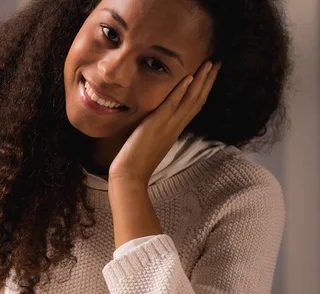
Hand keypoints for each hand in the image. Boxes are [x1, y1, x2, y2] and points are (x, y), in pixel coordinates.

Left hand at [108, 60, 220, 184]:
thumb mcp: (152, 142)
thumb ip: (159, 130)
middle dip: (208, 81)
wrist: (130, 175)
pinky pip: (171, 105)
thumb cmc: (137, 161)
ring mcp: (168, 125)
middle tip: (218, 63)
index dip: (204, 90)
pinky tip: (189, 77)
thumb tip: (158, 122)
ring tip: (210, 64)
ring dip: (201, 81)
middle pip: (198, 100)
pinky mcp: (156, 125)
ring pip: (190, 100)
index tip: (211, 75)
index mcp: (175, 130)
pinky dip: (181, 91)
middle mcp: (176, 126)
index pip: (194, 106)